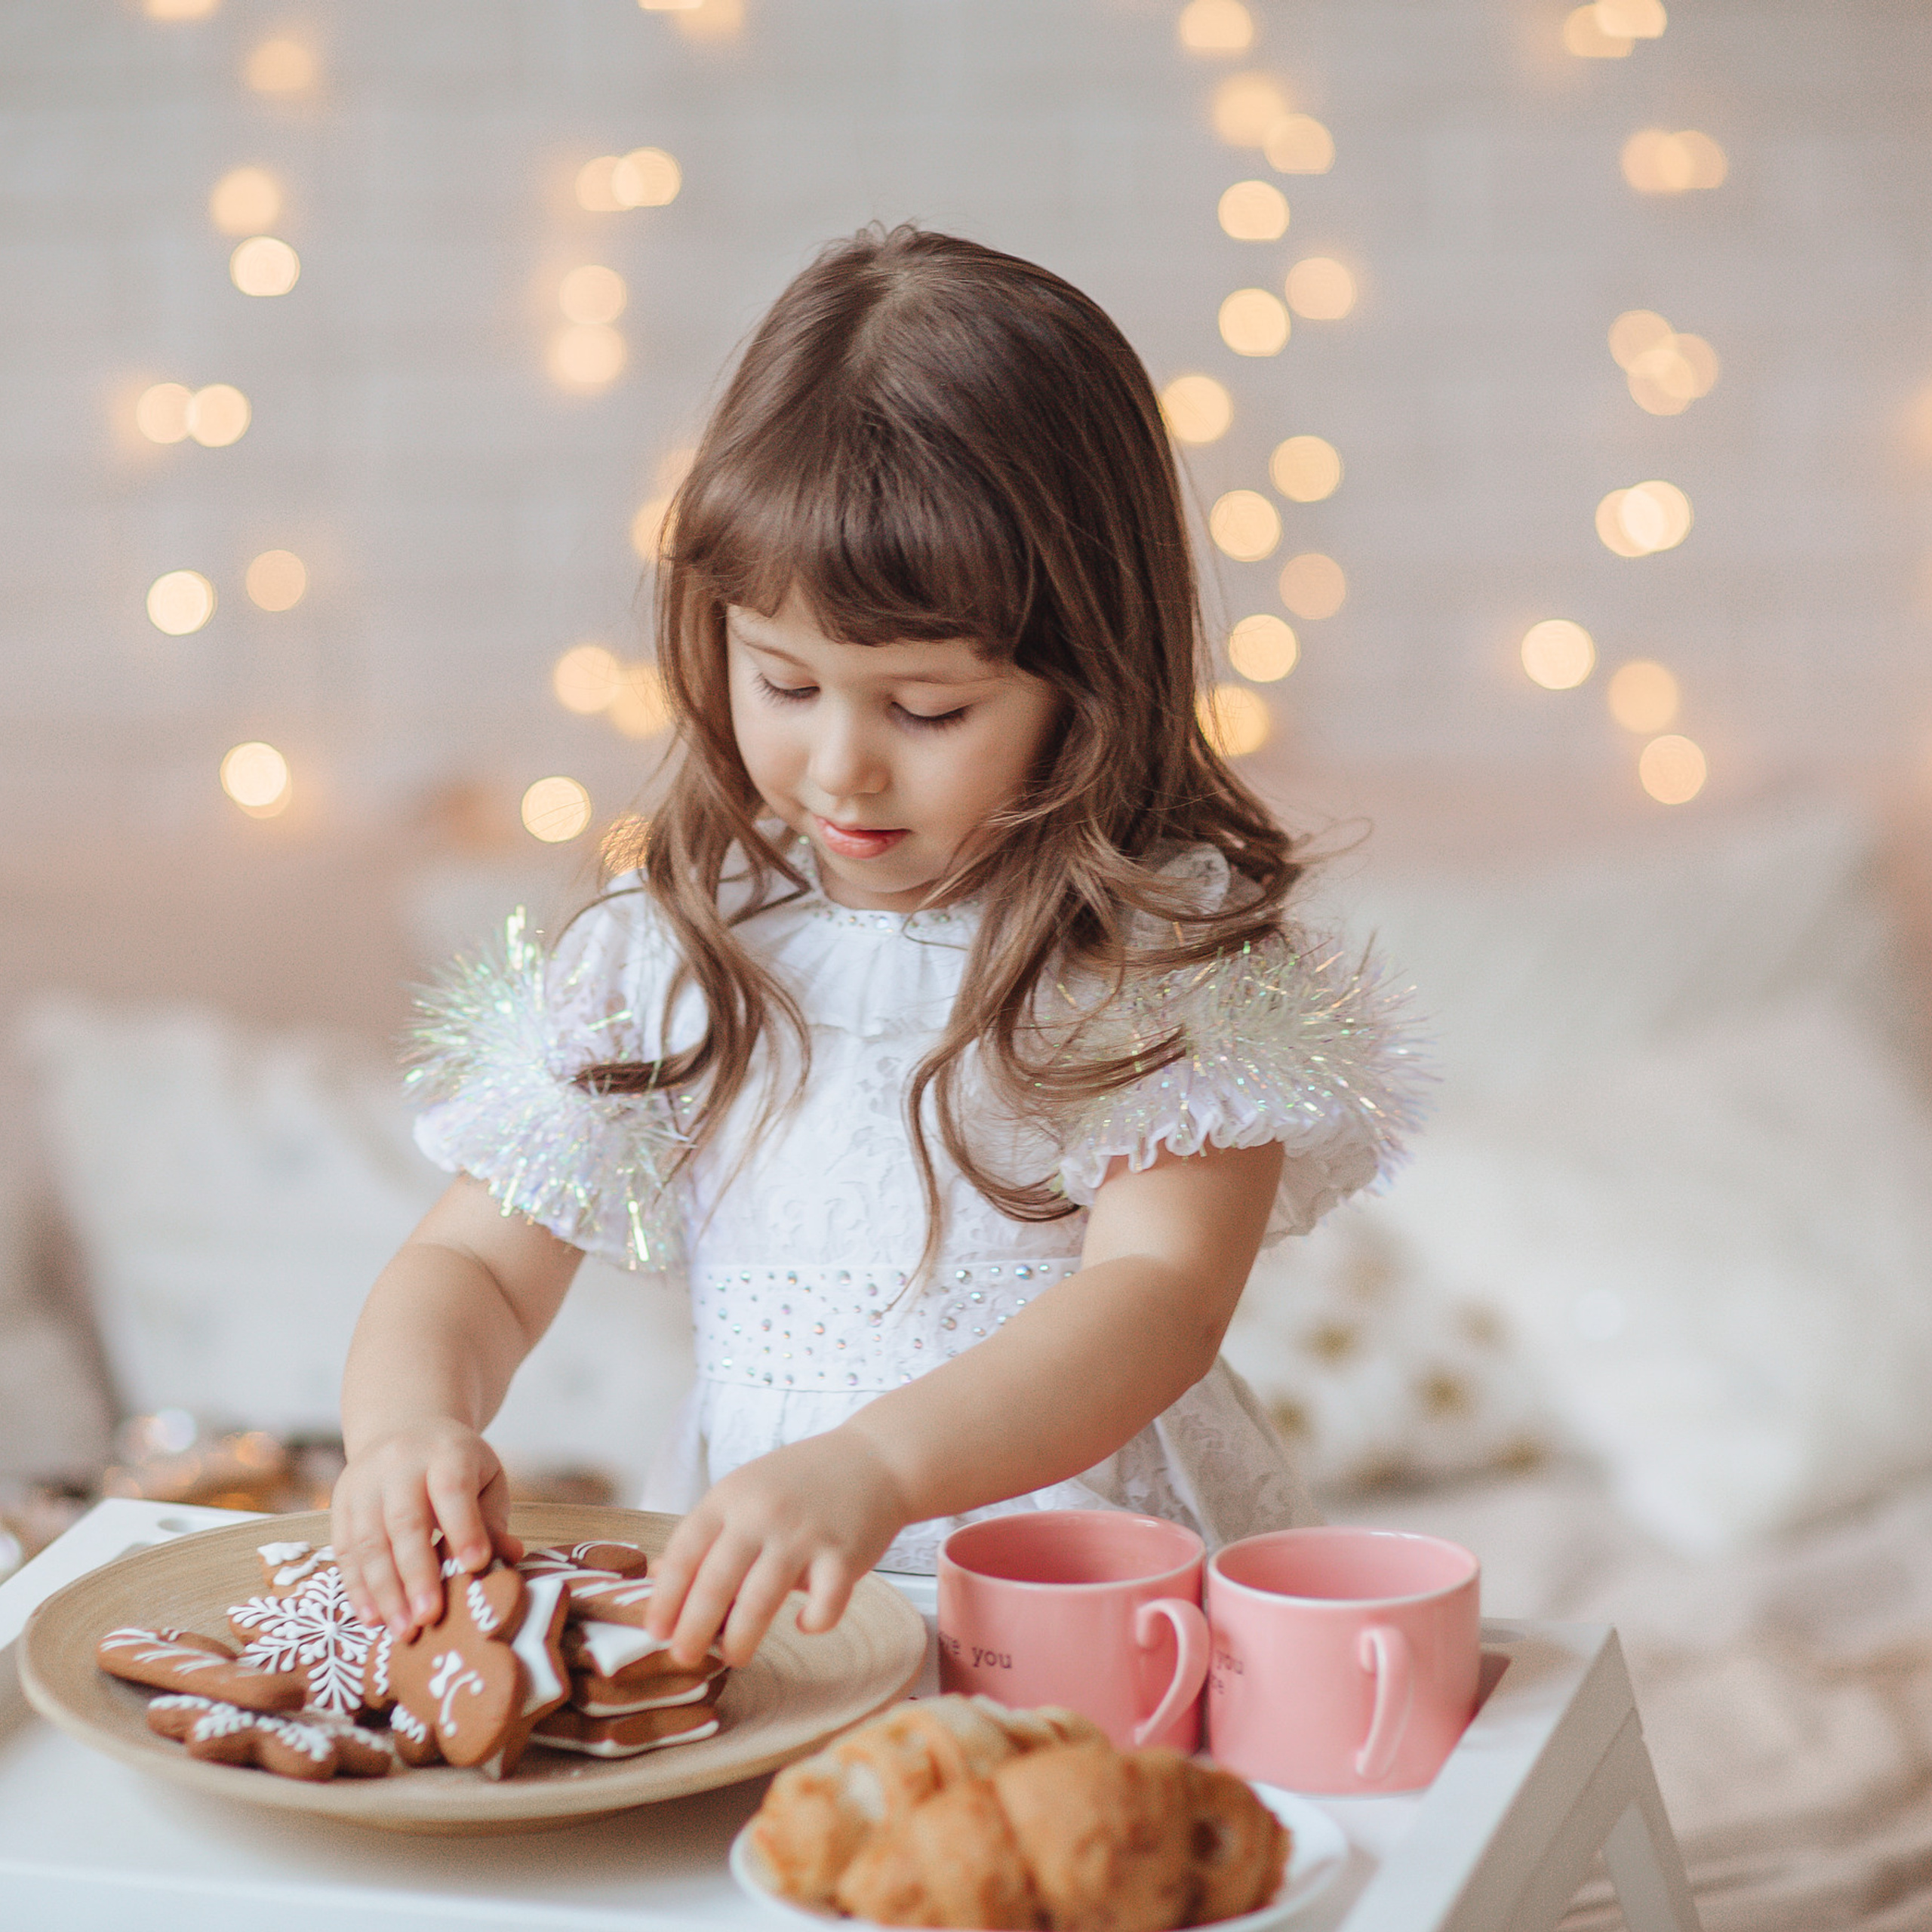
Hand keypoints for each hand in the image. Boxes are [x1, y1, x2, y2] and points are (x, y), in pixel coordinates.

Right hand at [331, 1420, 522, 1636]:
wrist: (405, 1430)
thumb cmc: (457, 1465)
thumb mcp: (485, 1479)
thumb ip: (492, 1519)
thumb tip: (509, 1557)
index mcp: (446, 1451)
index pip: (453, 1488)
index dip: (463, 1527)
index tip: (476, 1566)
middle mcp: (400, 1463)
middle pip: (405, 1520)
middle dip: (417, 1573)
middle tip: (429, 1617)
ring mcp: (365, 1482)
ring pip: (369, 1540)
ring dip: (384, 1590)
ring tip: (402, 1629)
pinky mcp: (341, 1503)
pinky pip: (345, 1550)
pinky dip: (358, 1588)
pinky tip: (373, 1618)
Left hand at [644, 1429, 909, 1669]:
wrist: (874, 1458)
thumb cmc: (802, 1481)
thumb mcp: (745, 1493)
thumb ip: (707, 1534)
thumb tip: (656, 1579)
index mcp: (730, 1497)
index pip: (684, 1552)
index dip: (664, 1597)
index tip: (655, 1630)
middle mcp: (762, 1514)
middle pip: (715, 1582)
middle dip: (694, 1629)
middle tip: (684, 1657)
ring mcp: (804, 1534)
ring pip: (760, 1600)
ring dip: (741, 1638)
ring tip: (733, 1656)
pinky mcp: (844, 1555)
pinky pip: (823, 1604)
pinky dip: (812, 1622)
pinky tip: (804, 1624)